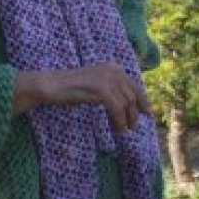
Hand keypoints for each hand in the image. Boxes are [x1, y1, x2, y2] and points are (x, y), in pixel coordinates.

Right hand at [13, 62, 152, 132]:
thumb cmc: (69, 88)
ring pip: (126, 103)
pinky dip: (119, 120)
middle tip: (133, 127)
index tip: (147, 114)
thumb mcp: (94, 85)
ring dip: (127, 119)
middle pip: (132, 95)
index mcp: (112, 67)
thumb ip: (111, 89)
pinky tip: (118, 129)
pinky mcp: (100, 89)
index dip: (143, 100)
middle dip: (135, 113)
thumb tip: (128, 104)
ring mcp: (106, 78)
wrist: (51, 85)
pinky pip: (117, 108)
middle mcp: (112, 70)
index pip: (134, 85)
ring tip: (123, 130)